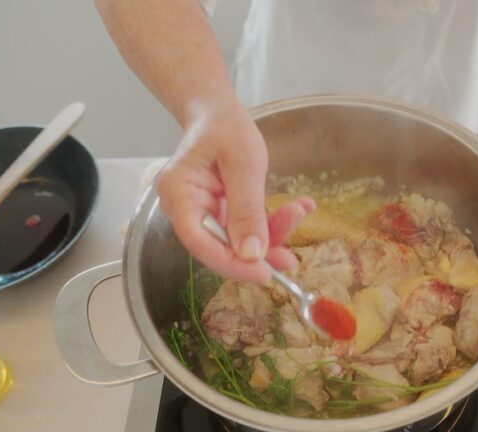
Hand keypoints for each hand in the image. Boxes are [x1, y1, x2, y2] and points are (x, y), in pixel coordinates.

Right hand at [157, 100, 314, 283]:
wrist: (218, 113)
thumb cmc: (224, 127)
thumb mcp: (243, 163)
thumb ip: (246, 209)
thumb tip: (251, 253)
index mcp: (179, 195)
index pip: (200, 242)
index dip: (231, 264)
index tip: (265, 272)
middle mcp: (184, 210)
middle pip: (219, 247)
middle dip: (259, 252)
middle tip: (290, 258)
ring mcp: (202, 214)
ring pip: (237, 242)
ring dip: (271, 234)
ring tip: (298, 213)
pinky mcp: (219, 214)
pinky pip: (245, 230)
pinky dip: (270, 223)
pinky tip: (295, 209)